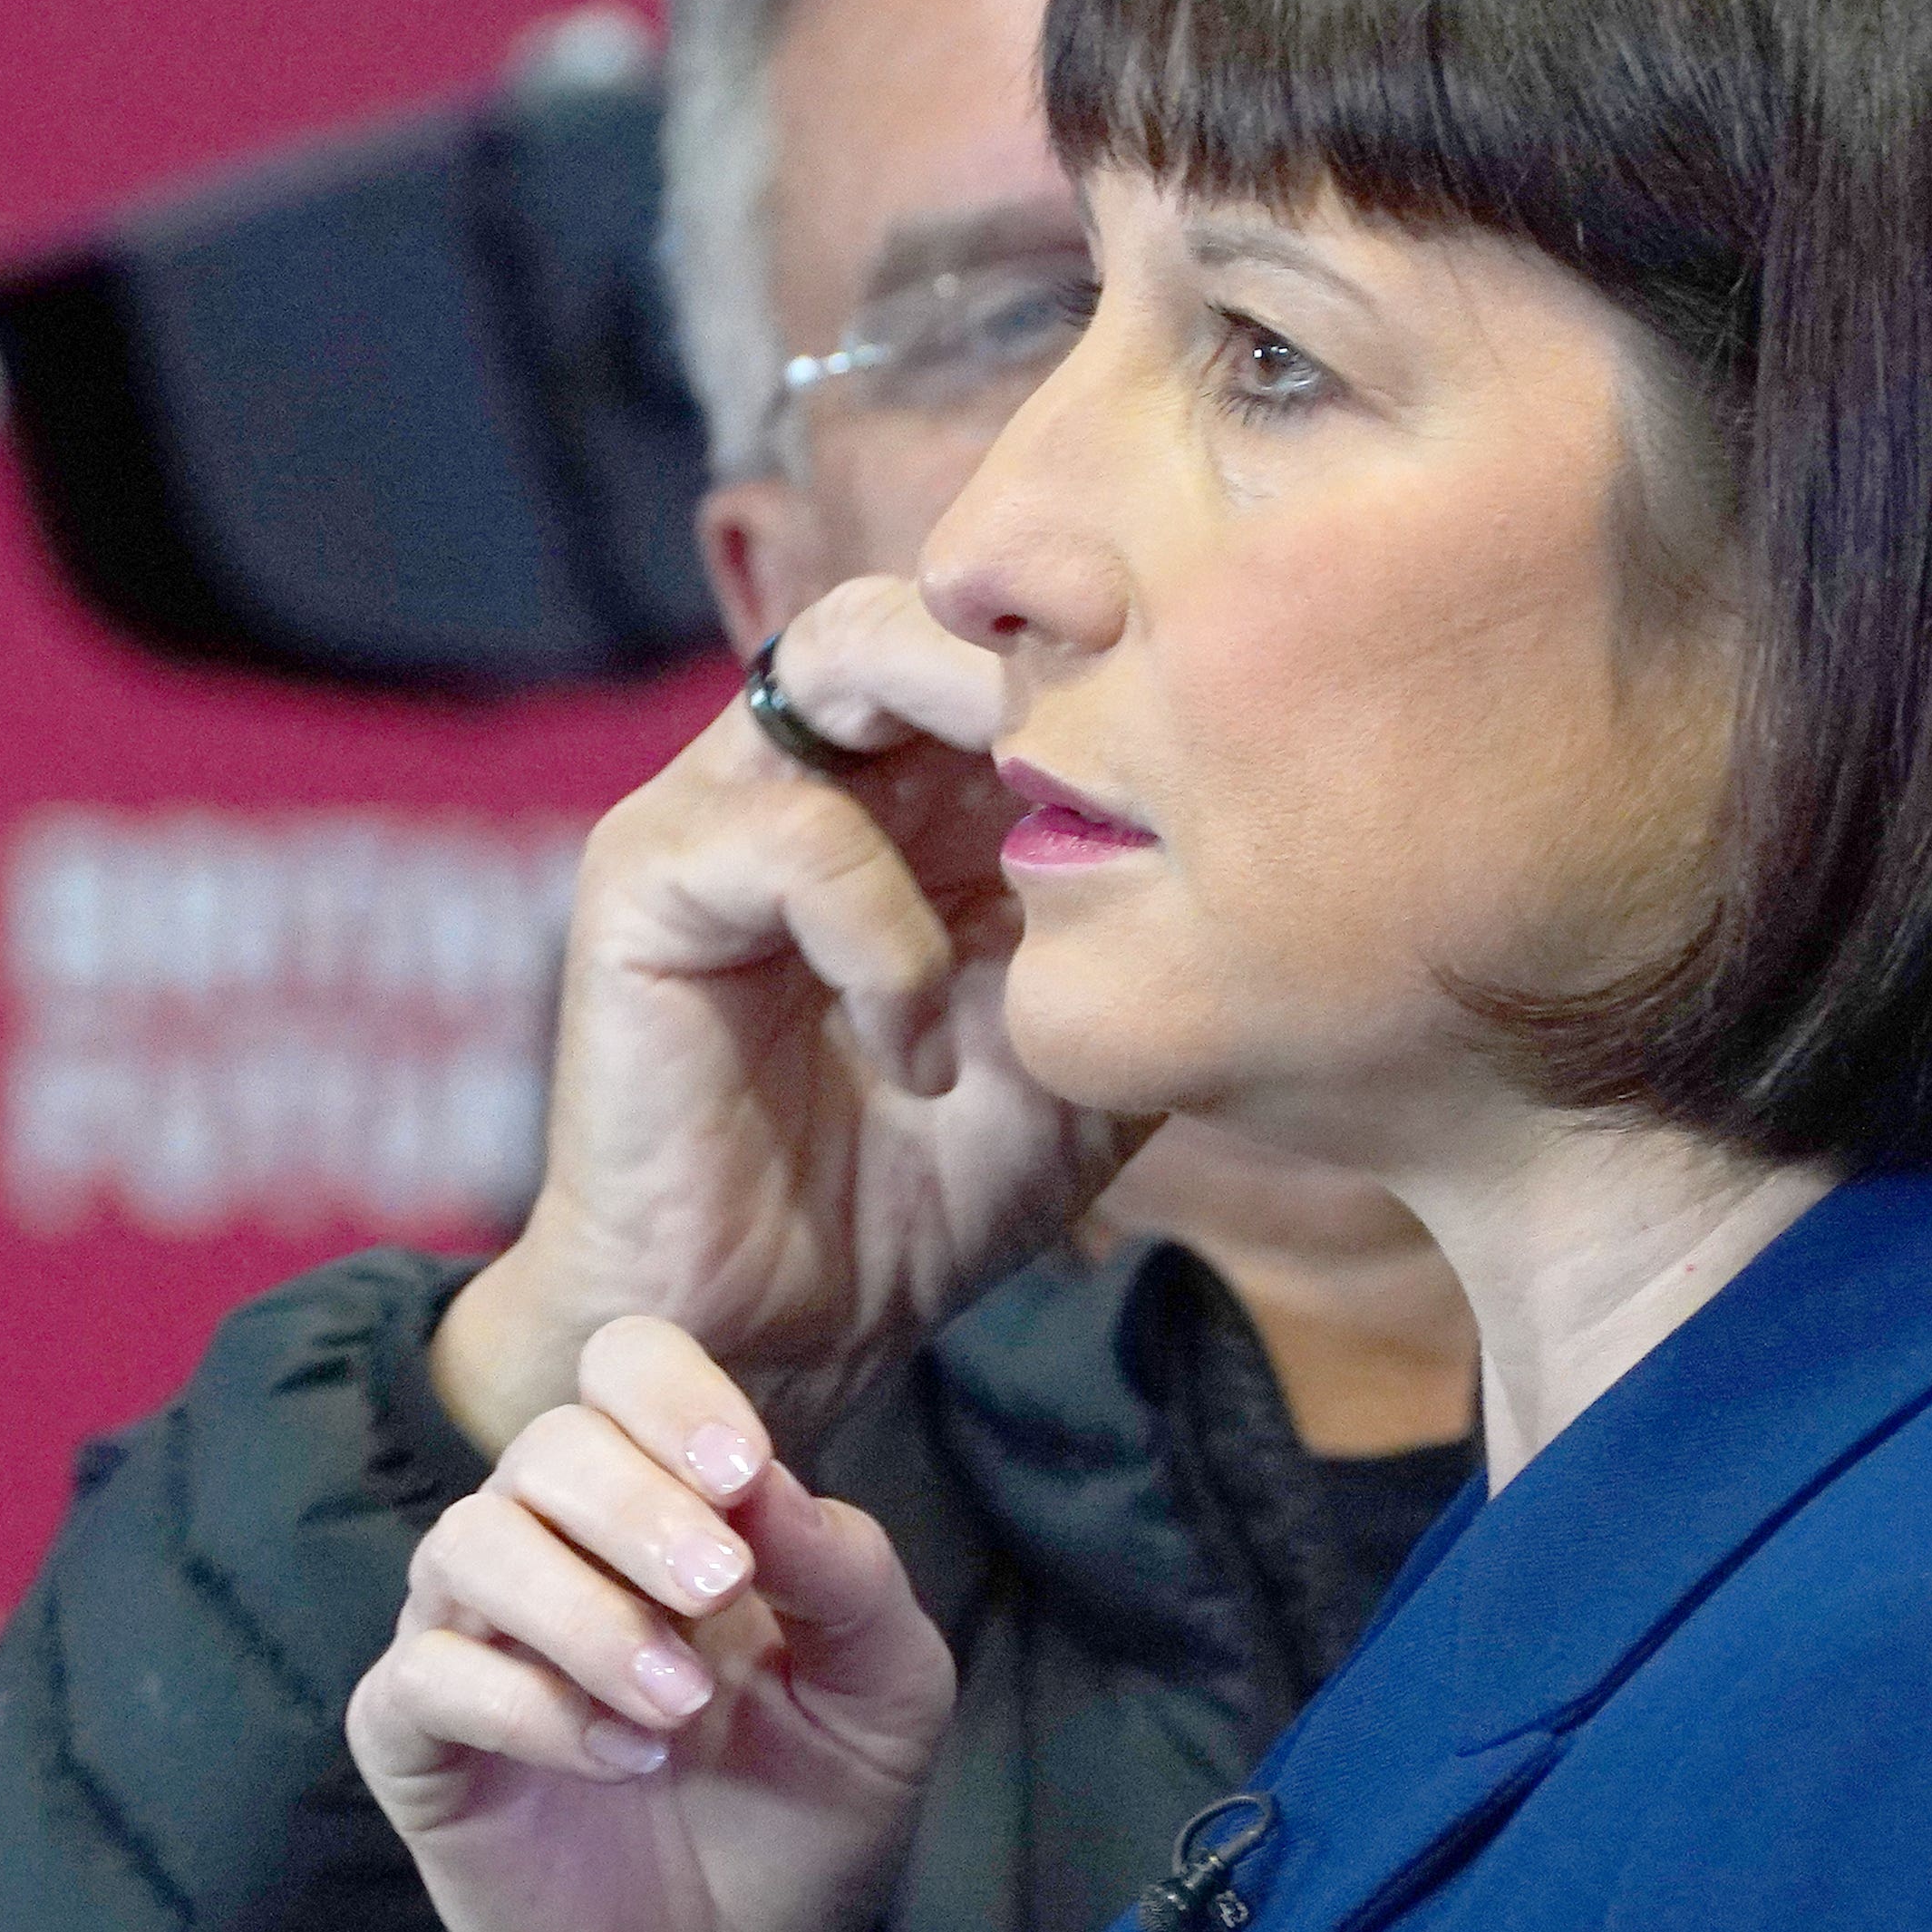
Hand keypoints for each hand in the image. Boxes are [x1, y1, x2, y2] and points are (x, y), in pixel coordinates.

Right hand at [347, 1315, 953, 1931]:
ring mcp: (474, 1639)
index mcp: (665, 1502)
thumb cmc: (812, 1809)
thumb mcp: (884, 1689)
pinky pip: (424, 1679)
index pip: (624, 1365)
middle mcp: (553, 1547)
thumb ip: (845, 1574)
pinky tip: (624, 1760)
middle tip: (722, 1590)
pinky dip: (527, 1707)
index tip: (744, 1473)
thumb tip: (769, 1483)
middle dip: (637, 1506)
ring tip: (680, 1707)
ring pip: (464, 1543)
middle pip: (544, 1447)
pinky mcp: (419, 1743)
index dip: (670, 1394)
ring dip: (584, 1613)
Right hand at [440, 573, 1146, 1457]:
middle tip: (1140, 674)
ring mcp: (726, 810)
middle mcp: (825, 770)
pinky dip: (885, 940)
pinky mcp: (648, 881)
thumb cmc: (923, 1198)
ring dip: (967, 708)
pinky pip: (790, 836)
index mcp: (926, 793)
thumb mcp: (1087, 1067)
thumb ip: (1150, 955)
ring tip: (1046, 821)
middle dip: (1039, 622)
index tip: (1229, 664)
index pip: (1007, 637)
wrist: (774, 1336)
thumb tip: (1284, 856)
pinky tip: (921, 1057)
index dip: (1108, 628)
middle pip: (927, 596)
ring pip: (842, 650)